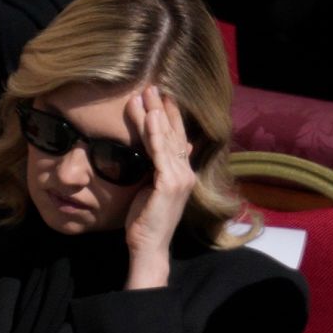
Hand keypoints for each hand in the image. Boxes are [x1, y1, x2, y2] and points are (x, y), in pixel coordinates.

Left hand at [123, 85, 195, 289]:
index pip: (177, 139)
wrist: (149, 245)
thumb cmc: (146, 221)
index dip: (170, 117)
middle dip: (162, 109)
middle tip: (152, 86)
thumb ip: (155, 169)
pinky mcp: (169, 183)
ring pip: (166, 139)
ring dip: (156, 114)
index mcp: (183, 174)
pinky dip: (155, 133)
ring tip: (148, 93)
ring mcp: (180, 178)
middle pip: (173, 134)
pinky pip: (160, 152)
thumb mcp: (150, 189)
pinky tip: (150, 116)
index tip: (161, 98)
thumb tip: (154, 153)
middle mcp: (186, 173)